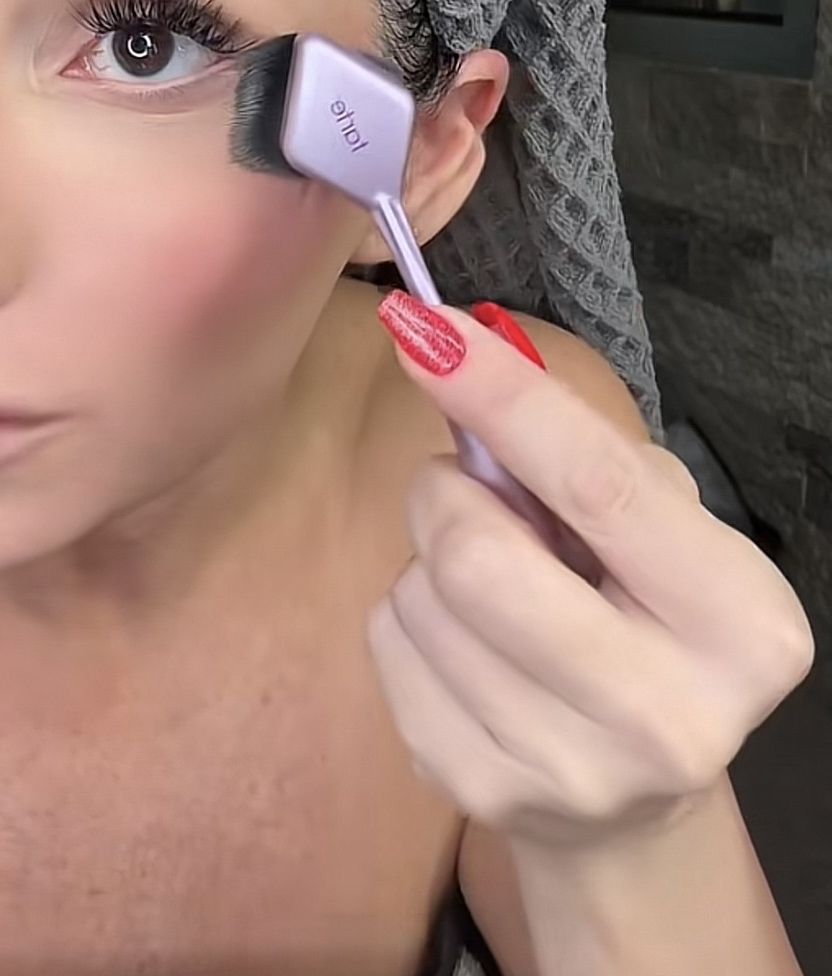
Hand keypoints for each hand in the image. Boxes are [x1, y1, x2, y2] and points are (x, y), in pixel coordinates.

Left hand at [367, 293, 814, 852]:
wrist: (633, 799)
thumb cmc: (643, 615)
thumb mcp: (658, 532)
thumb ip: (585, 457)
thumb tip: (460, 361)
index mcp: (741, 622)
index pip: (600, 485)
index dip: (503, 399)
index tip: (425, 328)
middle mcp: (670, 714)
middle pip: (480, 561)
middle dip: (443, 494)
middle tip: (458, 487)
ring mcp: (572, 771)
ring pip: (422, 601)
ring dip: (427, 557)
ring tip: (483, 576)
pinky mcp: (485, 795)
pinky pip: (388, 650)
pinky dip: (407, 615)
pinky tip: (463, 638)